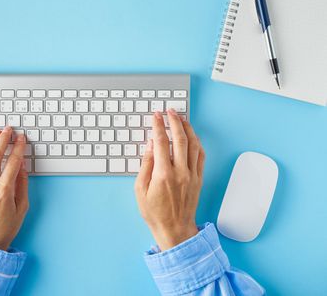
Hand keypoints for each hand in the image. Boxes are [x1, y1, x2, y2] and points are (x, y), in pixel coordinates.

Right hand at [135, 109, 204, 249]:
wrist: (174, 229)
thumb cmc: (154, 212)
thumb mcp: (140, 189)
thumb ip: (145, 165)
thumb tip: (150, 146)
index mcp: (163, 174)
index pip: (161, 142)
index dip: (158, 126)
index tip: (156, 116)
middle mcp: (180, 172)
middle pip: (179, 139)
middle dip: (174, 121)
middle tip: (170, 111)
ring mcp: (192, 175)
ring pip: (193, 145)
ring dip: (187, 129)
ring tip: (181, 119)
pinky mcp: (199, 179)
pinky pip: (200, 156)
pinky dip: (197, 143)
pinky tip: (192, 136)